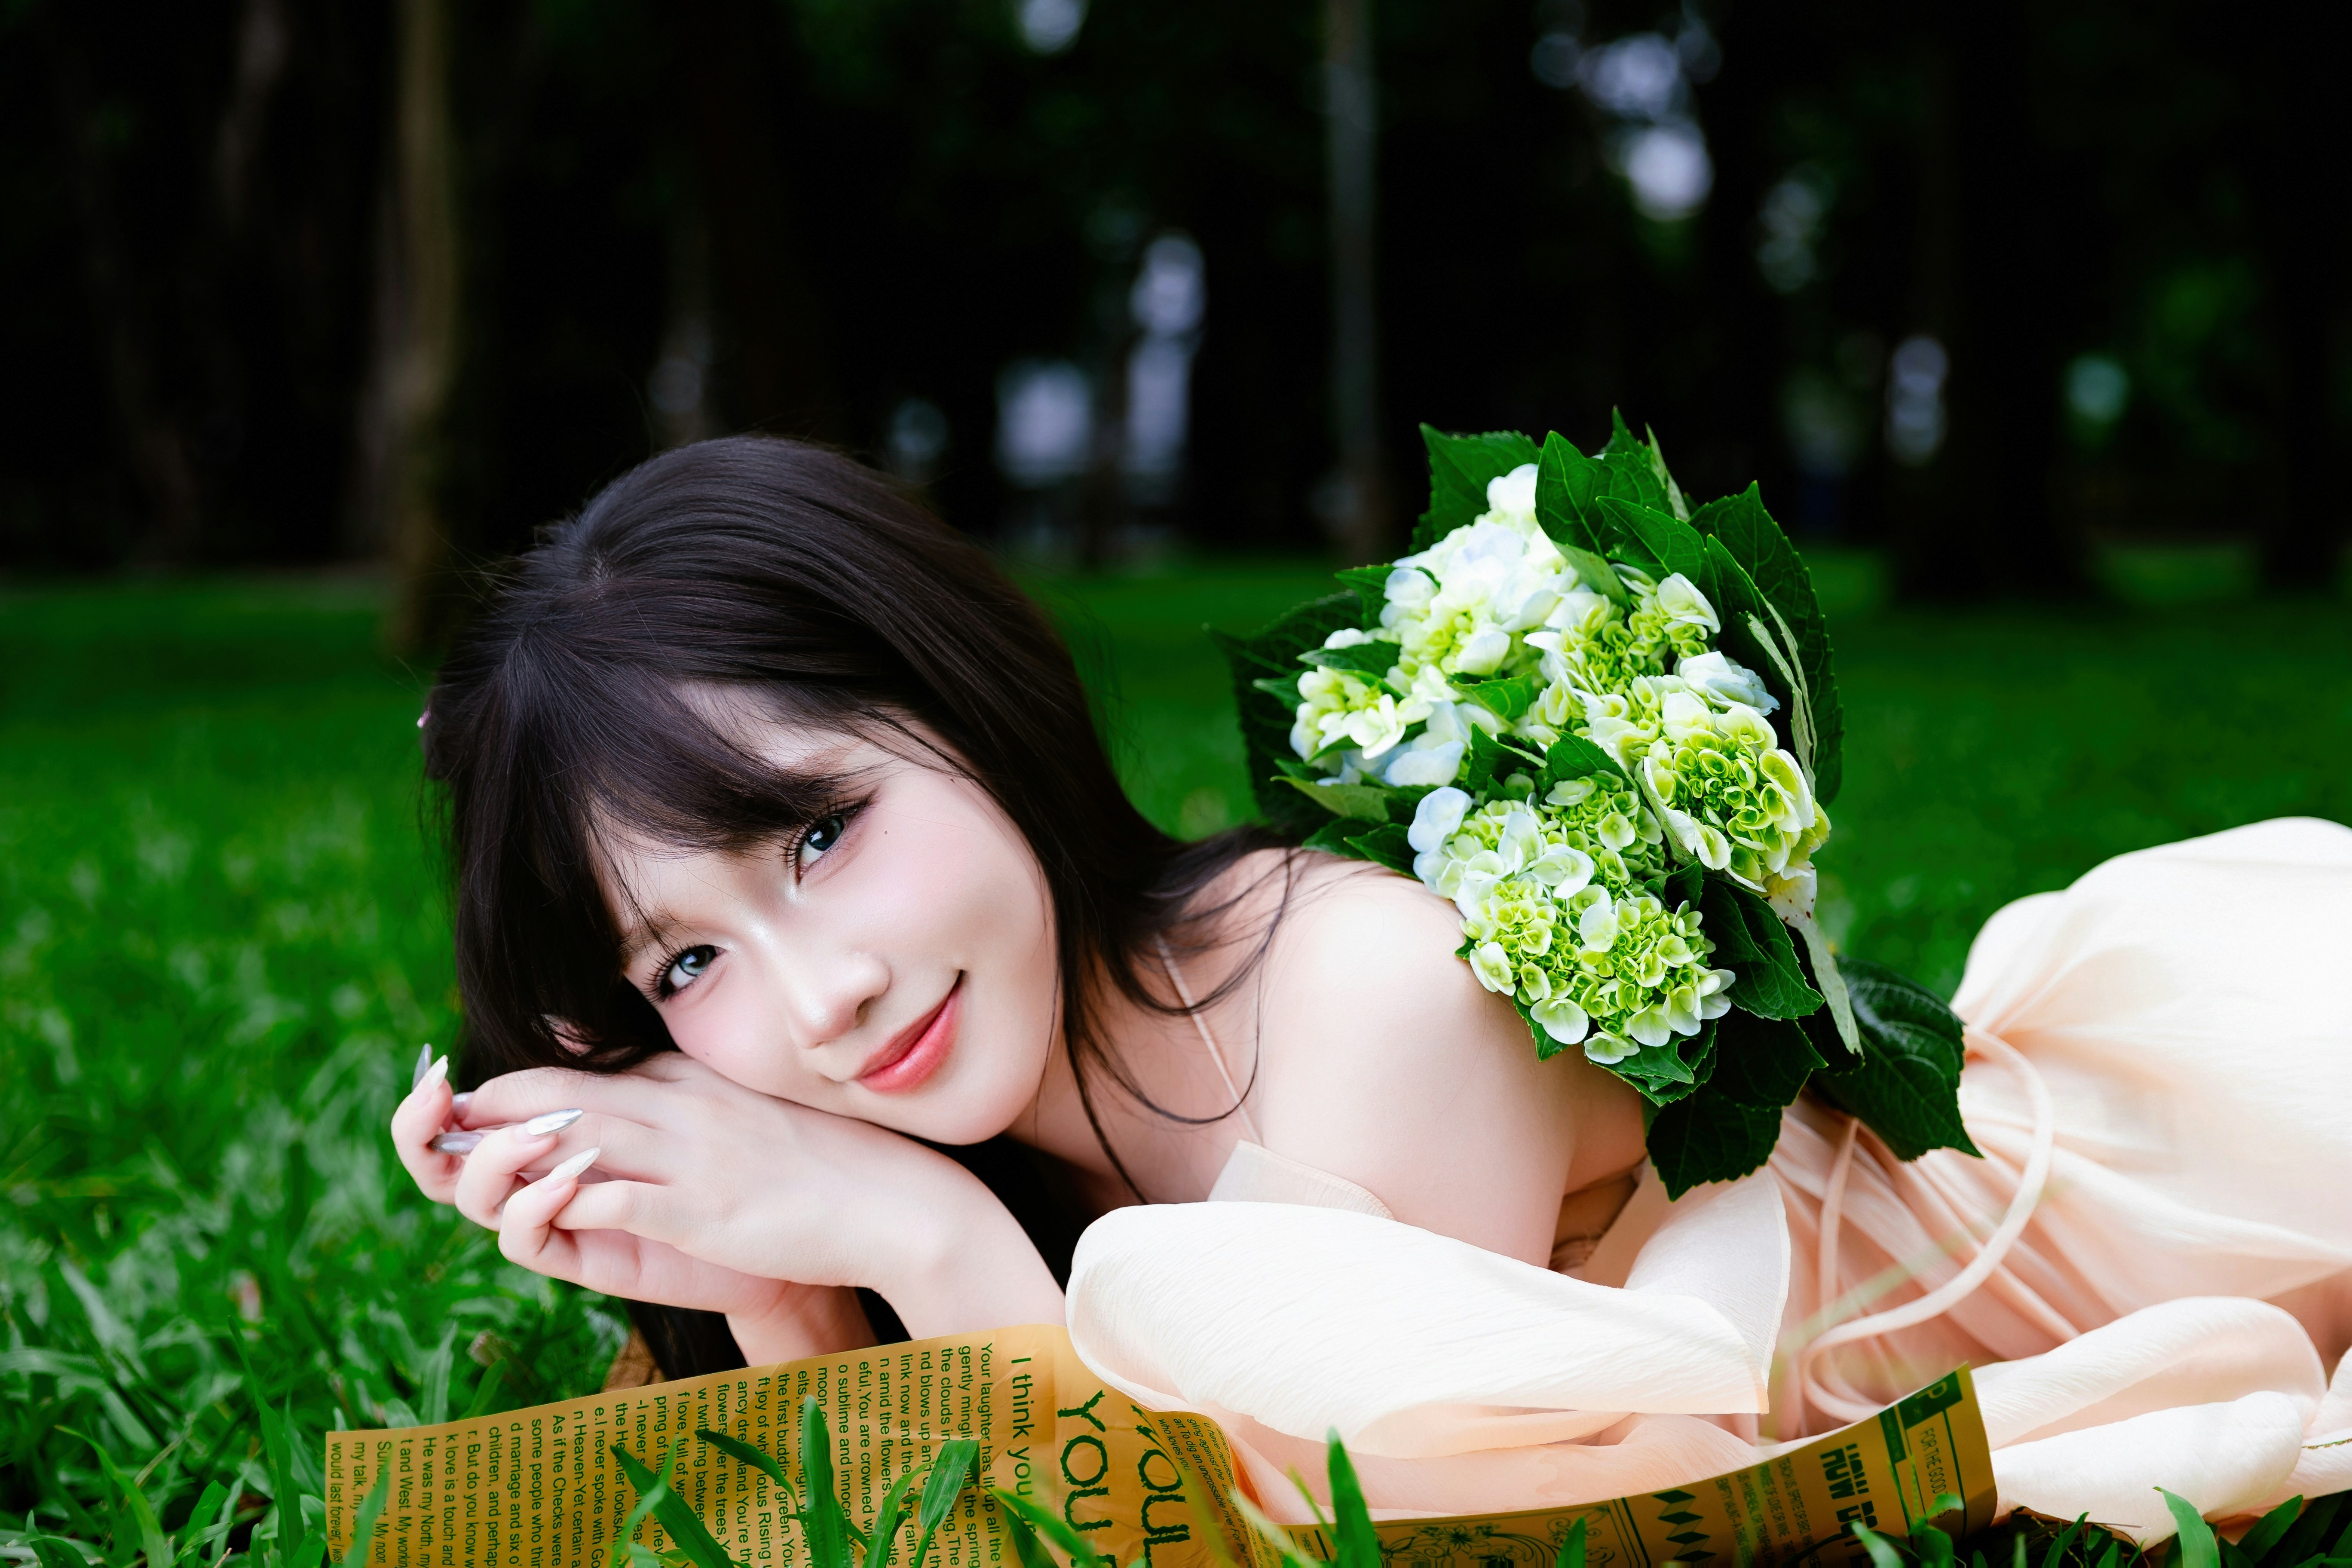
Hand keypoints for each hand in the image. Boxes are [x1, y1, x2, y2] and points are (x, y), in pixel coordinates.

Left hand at [390, 1052, 1062, 1336]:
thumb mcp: (737, 1121)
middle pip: (555, 1099)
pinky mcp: (704, 1205)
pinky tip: (539, 1210)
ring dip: (511, 1158)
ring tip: (470, 1173)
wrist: (895, 1200)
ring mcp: (691, 1155)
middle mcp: (679, 1109)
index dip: (503, 1090)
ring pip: (574, 1140)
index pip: (572, 1075)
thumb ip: (675, 1105)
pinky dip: (570, 1200)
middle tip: (431, 1126)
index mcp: (684, 1088)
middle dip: (485, 1114)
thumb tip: (615, 1104)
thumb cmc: (815, 1170)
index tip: (457, 1102)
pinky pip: (618, 1197)